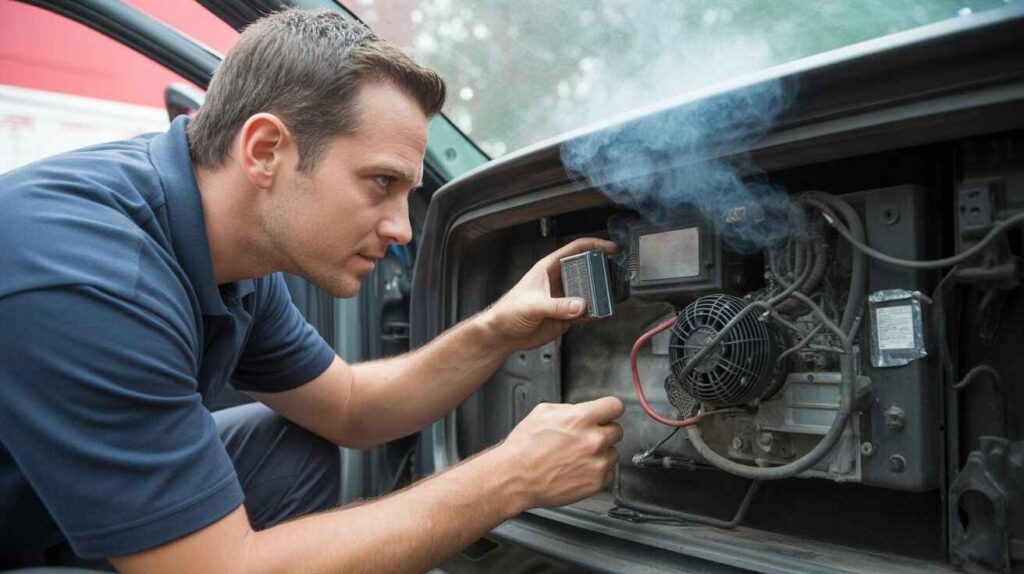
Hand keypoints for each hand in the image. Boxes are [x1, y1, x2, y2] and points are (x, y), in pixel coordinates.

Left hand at [480, 237, 617, 350]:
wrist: (503, 335)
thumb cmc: (508, 312)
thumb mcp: (533, 305)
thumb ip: (558, 306)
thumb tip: (580, 305)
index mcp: (549, 268)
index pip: (576, 249)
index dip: (595, 245)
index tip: (611, 248)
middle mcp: (559, 281)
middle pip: (586, 270)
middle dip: (600, 272)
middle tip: (613, 277)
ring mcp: (563, 298)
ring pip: (588, 292)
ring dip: (598, 295)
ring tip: (606, 298)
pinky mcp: (566, 315)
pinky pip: (585, 312)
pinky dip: (592, 313)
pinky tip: (595, 314)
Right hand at [496, 396, 624, 511]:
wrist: (515, 477)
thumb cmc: (524, 448)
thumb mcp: (543, 412)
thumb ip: (570, 409)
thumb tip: (581, 411)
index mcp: (582, 419)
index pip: (615, 406)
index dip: (609, 409)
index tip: (608, 412)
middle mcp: (594, 440)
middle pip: (618, 429)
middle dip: (604, 431)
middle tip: (587, 437)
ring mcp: (597, 463)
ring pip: (613, 452)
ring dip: (600, 453)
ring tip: (578, 456)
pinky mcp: (597, 482)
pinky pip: (607, 472)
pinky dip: (596, 471)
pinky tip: (577, 469)